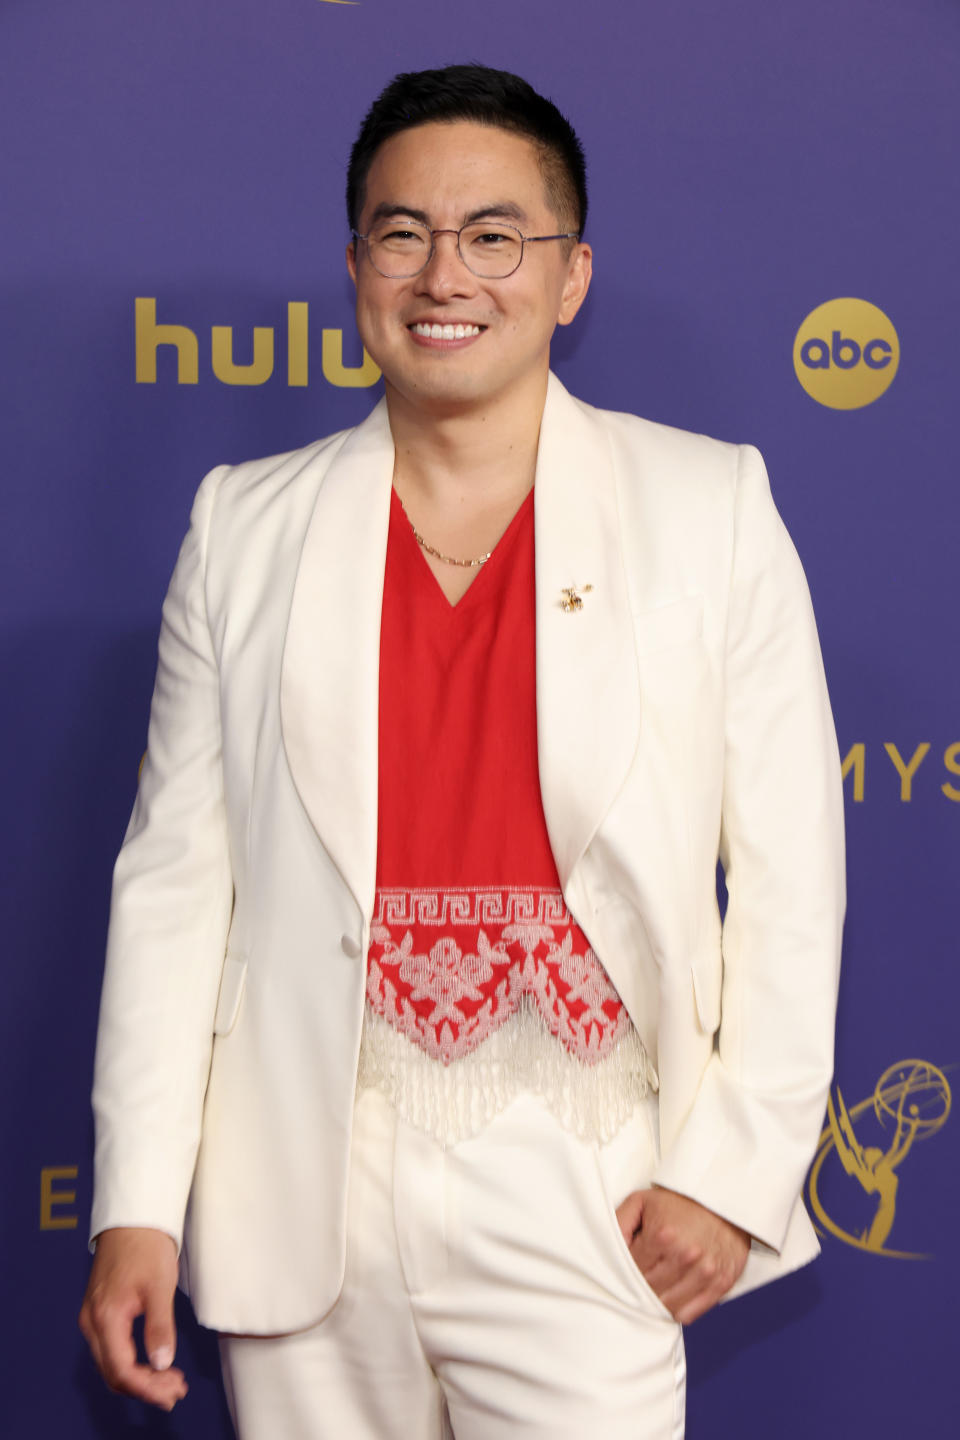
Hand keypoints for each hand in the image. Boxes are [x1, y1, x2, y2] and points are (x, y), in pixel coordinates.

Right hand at [79, 1227, 187, 1410]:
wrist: (132, 1217)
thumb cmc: (146, 1245)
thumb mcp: (160, 1286)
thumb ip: (160, 1327)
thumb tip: (163, 1363)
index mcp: (105, 1317)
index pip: (122, 1370)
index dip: (148, 1388)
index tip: (172, 1392)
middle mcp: (92, 1322)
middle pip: (114, 1373)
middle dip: (145, 1388)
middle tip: (176, 1392)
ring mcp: (92, 1317)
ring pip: (111, 1364)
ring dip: (140, 1378)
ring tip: (170, 1382)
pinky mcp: (99, 1311)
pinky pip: (111, 1349)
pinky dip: (132, 1362)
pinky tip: (153, 1363)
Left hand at [615, 1188, 749, 1323]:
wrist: (722, 1199)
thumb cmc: (678, 1202)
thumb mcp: (642, 1201)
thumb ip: (619, 1223)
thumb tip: (605, 1247)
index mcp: (662, 1236)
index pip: (632, 1271)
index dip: (624, 1273)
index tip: (625, 1271)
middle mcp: (685, 1256)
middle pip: (649, 1290)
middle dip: (640, 1289)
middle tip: (638, 1284)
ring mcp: (705, 1271)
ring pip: (669, 1305)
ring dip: (658, 1302)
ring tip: (654, 1291)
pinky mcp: (721, 1282)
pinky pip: (692, 1312)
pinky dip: (679, 1312)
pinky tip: (672, 1301)